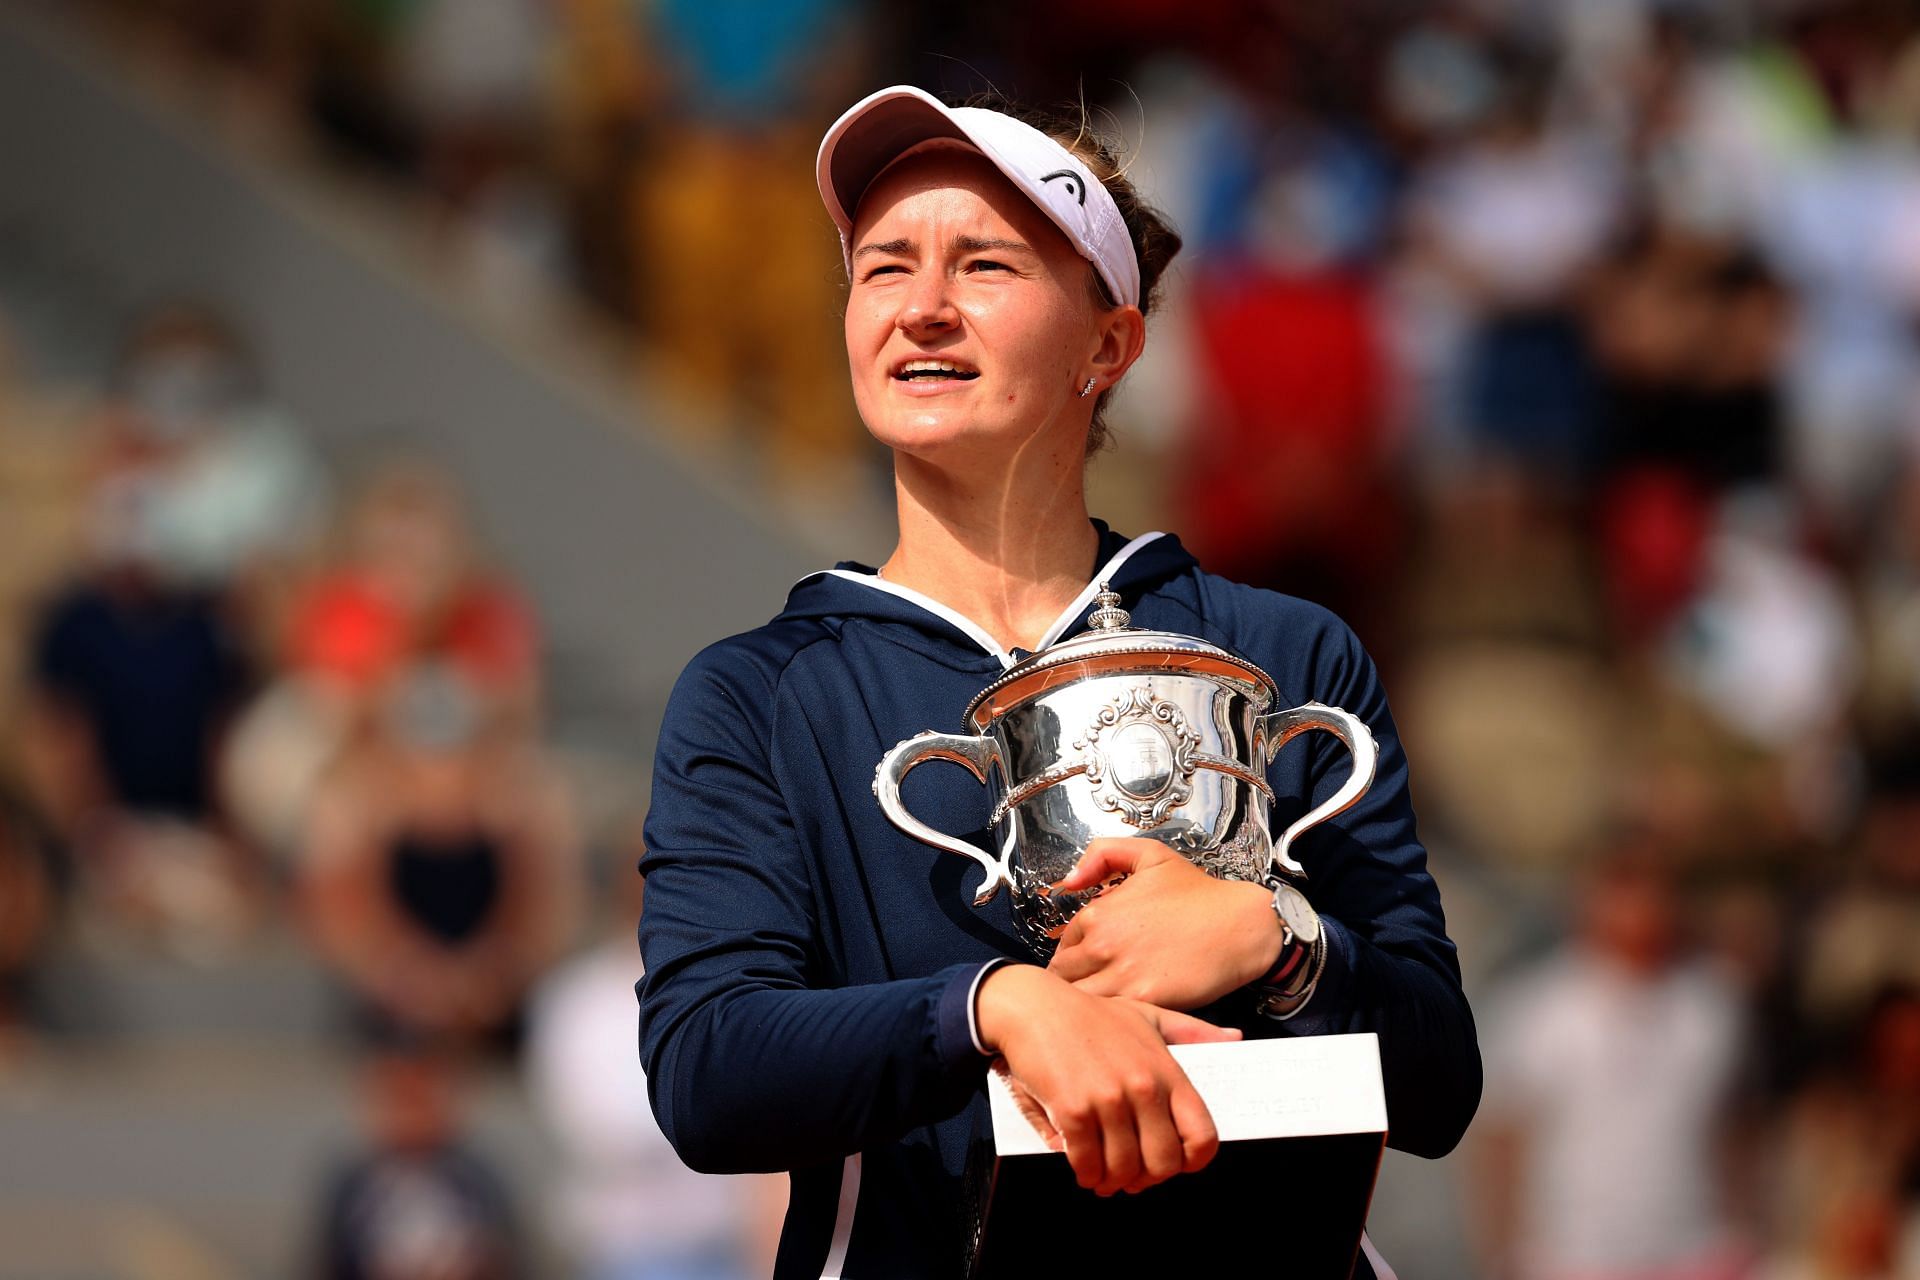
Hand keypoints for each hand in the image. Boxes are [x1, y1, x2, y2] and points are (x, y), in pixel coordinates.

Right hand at [975, 964, 1237, 1195]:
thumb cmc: (1090, 1014)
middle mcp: (1142, 1088)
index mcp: (1166, 1072)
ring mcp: (1107, 1101)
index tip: (1174, 1162)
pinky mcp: (1073, 1111)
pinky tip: (1081, 1165)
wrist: (1033, 1006)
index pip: (1202, 1136)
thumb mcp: (1148, 1015)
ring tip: (1103, 1174)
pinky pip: (1086, 1164)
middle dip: (1146, 1178)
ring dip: (1112, 1181)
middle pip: (1162, 1164)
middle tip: (1131, 1175)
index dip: (1192, 1161)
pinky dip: (1085, 1173)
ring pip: (1122, 1171)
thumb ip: (1192, 1032)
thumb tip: (1234, 1038)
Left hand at [1047, 838, 1281, 1009]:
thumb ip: (1103, 855)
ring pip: (1079, 1001)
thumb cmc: (1201, 895)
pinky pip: (1109, 1016)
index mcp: (1098, 914)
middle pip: (1062, 978)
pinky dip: (1110, 1018)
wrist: (1242, 926)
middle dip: (1072, 983)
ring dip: (1085, 1004)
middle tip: (1090, 988)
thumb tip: (1070, 880)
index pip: (1062, 946)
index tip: (1086, 963)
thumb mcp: (1150, 855)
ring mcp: (1121, 976)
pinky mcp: (1144, 1001)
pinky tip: (1124, 1014)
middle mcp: (1102, 945)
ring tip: (1103, 1004)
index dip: (1072, 956)